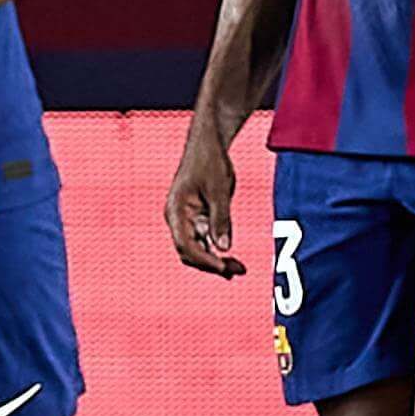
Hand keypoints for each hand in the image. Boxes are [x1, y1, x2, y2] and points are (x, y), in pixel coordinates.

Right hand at [164, 129, 241, 277]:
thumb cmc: (209, 161)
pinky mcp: (198, 219)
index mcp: (176, 210)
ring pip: (198, 249)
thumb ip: (221, 219)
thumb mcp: (218, 190)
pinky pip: (205, 241)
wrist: (208, 144)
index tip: (223, 267)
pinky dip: (218, 251)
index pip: (185, 243)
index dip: (204, 259)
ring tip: (238, 270)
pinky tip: (231, 261)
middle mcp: (178, 218)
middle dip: (211, 264)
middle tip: (236, 271)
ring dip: (216, 260)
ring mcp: (187, 220)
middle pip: (189, 252)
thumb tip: (223, 248)